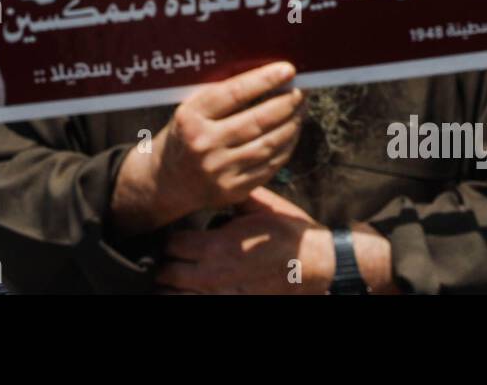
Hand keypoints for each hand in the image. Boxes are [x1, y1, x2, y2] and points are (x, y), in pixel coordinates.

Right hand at [110, 61, 303, 236]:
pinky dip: (286, 147)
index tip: (287, 70)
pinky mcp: (233, 190)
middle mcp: (204, 144)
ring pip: (268, 144)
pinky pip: (270, 166)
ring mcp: (219, 170)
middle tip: (300, 91)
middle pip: (257, 121)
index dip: (264, 80)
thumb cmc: (185, 135)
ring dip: (291, 124)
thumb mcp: (191, 110)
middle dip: (286, 103)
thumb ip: (221, 95)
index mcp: (190, 118)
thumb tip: (266, 75)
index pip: (234, 93)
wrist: (167, 181)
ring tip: (300, 109)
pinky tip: (292, 133)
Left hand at [156, 187, 333, 293]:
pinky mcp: (234, 306)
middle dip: (167, 264)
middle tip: (174, 259)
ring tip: (179, 279)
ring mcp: (222, 296)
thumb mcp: (262, 207)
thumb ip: (234, 196)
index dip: (171, 240)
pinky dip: (190, 298)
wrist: (319, 265)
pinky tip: (193, 291)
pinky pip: (197, 306)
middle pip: (167, 274)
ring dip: (174, 287)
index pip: (172, 245)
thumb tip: (217, 180)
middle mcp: (214, 274)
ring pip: (176, 296)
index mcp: (218, 245)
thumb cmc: (291, 235)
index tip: (177, 238)